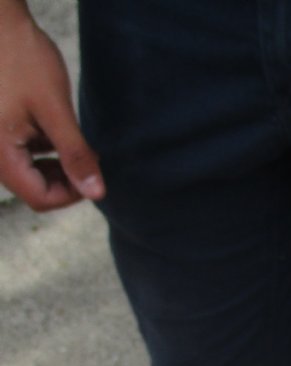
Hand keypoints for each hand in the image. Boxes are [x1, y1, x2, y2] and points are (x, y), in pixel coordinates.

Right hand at [0, 5, 104, 209]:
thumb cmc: (21, 57)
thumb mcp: (56, 110)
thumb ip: (75, 154)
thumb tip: (97, 194)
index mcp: (0, 152)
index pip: (40, 198)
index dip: (72, 195)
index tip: (93, 174)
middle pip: (33, 188)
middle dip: (65, 180)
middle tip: (89, 158)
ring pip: (27, 171)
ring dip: (55, 164)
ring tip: (74, 140)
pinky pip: (19, 151)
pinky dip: (42, 148)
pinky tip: (56, 128)